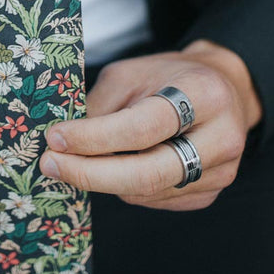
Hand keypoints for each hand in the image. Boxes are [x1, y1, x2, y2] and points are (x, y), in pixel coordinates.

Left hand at [38, 40, 262, 210]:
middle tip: (50, 164)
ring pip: (145, 192)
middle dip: (90, 174)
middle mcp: (221, 138)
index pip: (142, 127)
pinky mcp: (209, 194)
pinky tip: (111, 166)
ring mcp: (220, 172)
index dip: (94, 138)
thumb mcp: (131, 74)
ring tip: (75, 160)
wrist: (223, 89)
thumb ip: (101, 107)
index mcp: (204, 95)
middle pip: (147, 173)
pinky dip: (124, 187)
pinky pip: (154, 200)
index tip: (55, 138)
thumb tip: (62, 144)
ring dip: (101, 180)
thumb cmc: (169, 77)